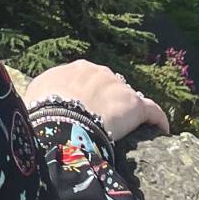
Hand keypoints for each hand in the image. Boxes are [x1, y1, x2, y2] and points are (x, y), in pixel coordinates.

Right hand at [23, 59, 169, 140]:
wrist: (62, 120)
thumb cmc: (43, 109)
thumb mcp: (36, 94)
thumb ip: (45, 92)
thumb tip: (41, 101)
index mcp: (76, 69)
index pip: (88, 78)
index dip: (90, 94)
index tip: (88, 109)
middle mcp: (100, 72)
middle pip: (111, 84)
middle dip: (111, 99)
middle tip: (107, 119)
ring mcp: (119, 88)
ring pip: (130, 96)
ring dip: (131, 110)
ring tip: (132, 128)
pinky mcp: (136, 106)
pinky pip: (153, 111)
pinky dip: (158, 120)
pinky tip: (162, 131)